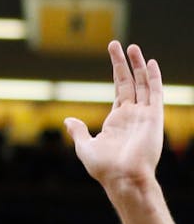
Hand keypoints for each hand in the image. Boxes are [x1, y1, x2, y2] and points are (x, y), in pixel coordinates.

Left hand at [65, 41, 164, 189]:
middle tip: (121, 44)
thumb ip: (79, 131)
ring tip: (133, 47)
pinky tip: (151, 63)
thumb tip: (68, 120)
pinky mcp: (153, 119)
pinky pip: (155, 94)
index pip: (120, 89)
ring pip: (143, 84)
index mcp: (118, 119)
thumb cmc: (105, 168)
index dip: (118, 71)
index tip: (115, 54)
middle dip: (126, 63)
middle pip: (131, 82)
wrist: (122, 179)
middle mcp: (133, 115)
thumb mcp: (85, 147)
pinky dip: (154, 78)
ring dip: (139, 66)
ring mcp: (144, 115)